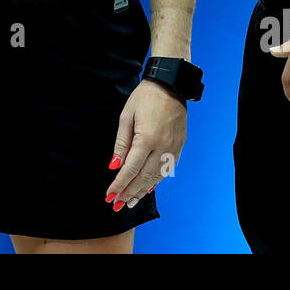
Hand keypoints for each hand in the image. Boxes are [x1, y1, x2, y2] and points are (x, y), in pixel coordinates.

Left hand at [104, 80, 186, 210]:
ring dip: (142, 191)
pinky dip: (156, 181)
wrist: (170, 85)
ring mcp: (173, 148)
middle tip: (117, 204)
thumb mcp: (126, 117)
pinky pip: (167, 169)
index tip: (110, 195)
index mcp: (147, 138)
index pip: (130, 169)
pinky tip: (147, 188)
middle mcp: (162, 147)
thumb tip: (114, 166)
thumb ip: (121, 144)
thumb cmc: (145, 98)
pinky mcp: (179, 146)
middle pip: (144, 177)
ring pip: (157, 177)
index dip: (119, 184)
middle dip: (129, 193)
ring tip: (130, 202)